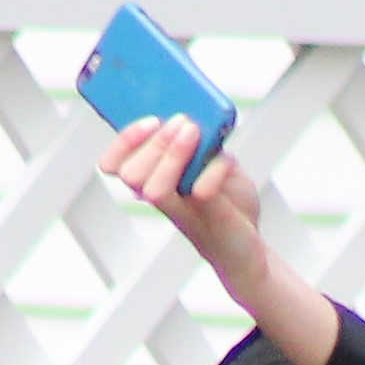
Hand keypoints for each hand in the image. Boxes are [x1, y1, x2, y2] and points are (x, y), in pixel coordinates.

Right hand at [99, 118, 339, 364]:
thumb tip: (201, 117)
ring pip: (153, 188)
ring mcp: (182, 212)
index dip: (125, 141)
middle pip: (130, 173)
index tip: (151, 120)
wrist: (248, 246)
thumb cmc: (228, 203)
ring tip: (194, 132)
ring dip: (171, 154)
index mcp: (153, 180)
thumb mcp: (216, 162)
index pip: (115, 164)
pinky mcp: (208, 219)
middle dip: (155, 143)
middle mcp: (161, 199)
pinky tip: (225, 161)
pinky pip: (200, 193)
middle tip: (183, 124)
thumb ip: (206, 143)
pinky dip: (212, 170)